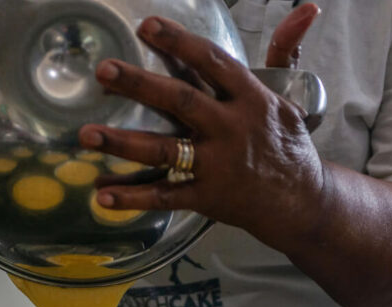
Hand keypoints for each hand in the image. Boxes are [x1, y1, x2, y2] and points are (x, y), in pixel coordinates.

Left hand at [79, 7, 322, 252]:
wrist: (303, 202)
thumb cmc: (288, 145)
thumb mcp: (287, 97)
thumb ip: (284, 52)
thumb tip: (304, 9)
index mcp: (250, 99)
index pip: (211, 62)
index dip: (178, 42)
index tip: (146, 26)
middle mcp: (231, 129)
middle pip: (180, 100)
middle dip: (139, 84)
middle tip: (103, 70)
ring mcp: (216, 165)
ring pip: (164, 151)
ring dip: (122, 143)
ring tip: (86, 134)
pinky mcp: (206, 197)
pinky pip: (164, 197)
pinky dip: (133, 198)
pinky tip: (102, 195)